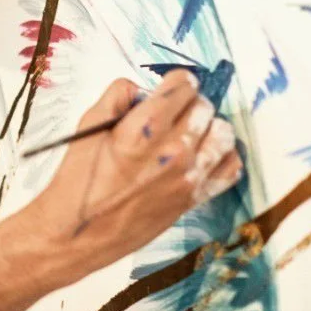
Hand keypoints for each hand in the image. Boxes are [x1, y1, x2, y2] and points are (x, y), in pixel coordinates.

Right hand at [0, 71, 241, 310]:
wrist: (80, 230)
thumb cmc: (79, 178)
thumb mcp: (88, 125)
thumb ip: (117, 97)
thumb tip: (141, 88)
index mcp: (145, 127)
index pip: (182, 85)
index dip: (177, 80)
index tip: (172, 83)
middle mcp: (174, 149)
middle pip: (203, 106)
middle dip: (190, 101)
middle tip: (174, 108)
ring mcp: (189, 175)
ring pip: (223, 133)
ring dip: (209, 125)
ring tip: (191, 130)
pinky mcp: (195, 197)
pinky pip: (231, 168)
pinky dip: (223, 155)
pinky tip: (205, 153)